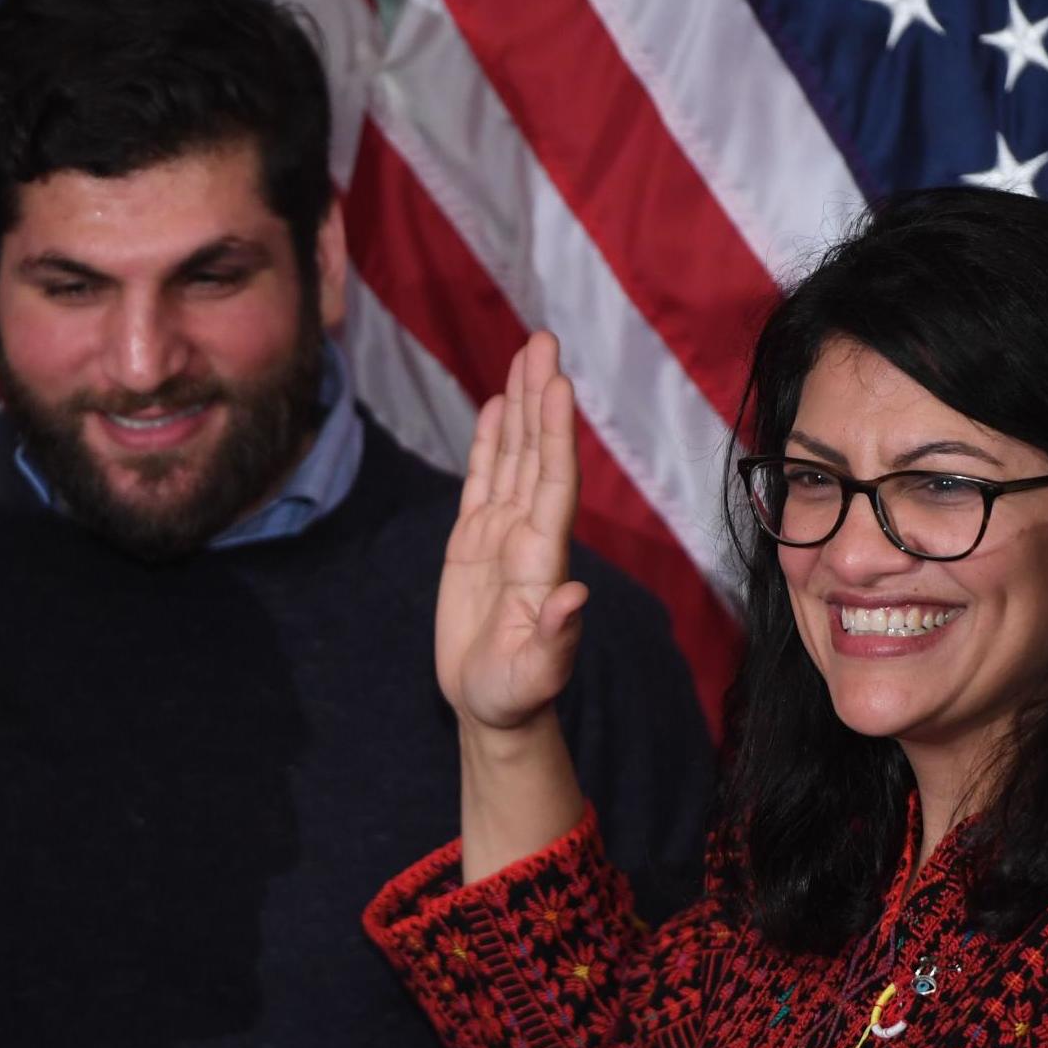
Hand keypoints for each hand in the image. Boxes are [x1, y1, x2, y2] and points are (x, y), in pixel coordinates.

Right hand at [436, 331, 587, 731]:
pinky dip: (487, 442)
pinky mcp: (472, 544)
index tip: (558, 384)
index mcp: (542, 558)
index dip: (554, 433)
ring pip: (510, 457)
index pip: (553, 482)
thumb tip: (574, 596)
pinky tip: (493, 406)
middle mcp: (527, 534)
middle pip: (534, 453)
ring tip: (525, 353)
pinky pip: (481, 481)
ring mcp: (501, 535)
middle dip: (539, 397)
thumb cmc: (515, 696)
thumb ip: (555, 637)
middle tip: (543, 340)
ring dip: (518, 406)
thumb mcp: (534, 675)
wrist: (492, 708)